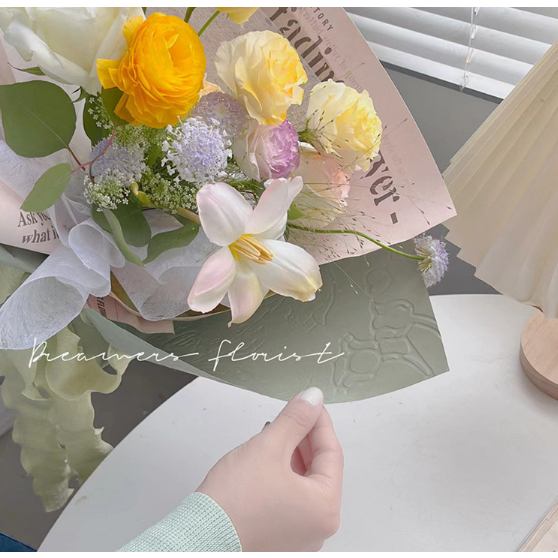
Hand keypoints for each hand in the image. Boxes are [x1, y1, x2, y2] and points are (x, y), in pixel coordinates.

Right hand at [197, 387, 343, 551]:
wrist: (199, 538)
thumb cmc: (233, 506)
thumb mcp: (269, 447)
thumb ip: (295, 419)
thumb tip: (312, 400)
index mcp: (324, 508)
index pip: (332, 452)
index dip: (319, 422)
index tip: (310, 404)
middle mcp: (317, 528)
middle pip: (320, 468)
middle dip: (305, 437)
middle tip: (294, 414)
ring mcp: (299, 535)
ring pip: (304, 482)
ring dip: (293, 454)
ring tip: (277, 433)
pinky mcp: (280, 536)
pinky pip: (291, 497)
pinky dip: (283, 474)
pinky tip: (269, 459)